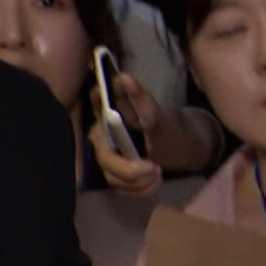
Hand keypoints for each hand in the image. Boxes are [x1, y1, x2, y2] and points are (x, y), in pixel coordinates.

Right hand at [86, 73, 163, 196]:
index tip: (116, 124)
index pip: (93, 106)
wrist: (172, 145)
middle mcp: (98, 136)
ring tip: (158, 171)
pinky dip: (142, 188)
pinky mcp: (112, 176)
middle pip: (105, 158)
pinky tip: (154, 180)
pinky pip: (122, 188)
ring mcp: (104, 158)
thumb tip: (123, 77)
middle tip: (154, 168)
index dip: (97, 110)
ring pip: (113, 177)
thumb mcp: (153, 111)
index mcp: (105, 114)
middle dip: (128, 169)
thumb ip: (139, 97)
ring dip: (139, 181)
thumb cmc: (159, 124)